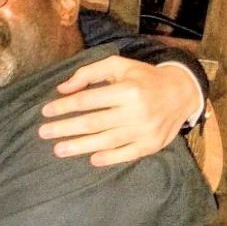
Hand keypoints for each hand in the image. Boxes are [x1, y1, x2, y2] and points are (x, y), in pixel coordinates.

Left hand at [38, 57, 200, 166]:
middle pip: (93, 123)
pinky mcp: (152, 145)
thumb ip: (89, 74)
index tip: (45, 111)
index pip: (88, 100)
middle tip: (43, 133)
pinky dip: (109, 158)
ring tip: (58, 149)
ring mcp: (145, 130)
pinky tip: (91, 159)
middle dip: (65, 128)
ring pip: (106, 141)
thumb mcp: (118, 66)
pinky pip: (127, 154)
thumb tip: (62, 89)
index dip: (64, 106)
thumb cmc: (143, 77)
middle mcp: (137, 111)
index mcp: (127, 90)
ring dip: (80, 146)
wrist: (182, 92)